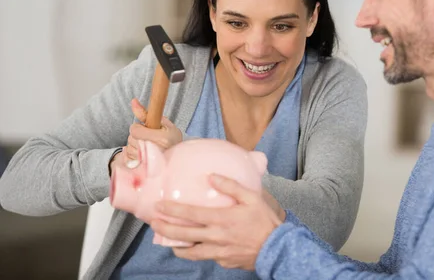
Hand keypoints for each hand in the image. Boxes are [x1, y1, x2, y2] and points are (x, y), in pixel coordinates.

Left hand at [122, 98, 182, 167]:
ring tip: (147, 148)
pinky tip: (142, 156)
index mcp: (162, 139)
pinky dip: (132, 156)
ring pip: (129, 149)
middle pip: (131, 139)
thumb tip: (133, 101)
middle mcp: (154, 151)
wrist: (178, 160)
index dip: (139, 128)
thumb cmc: (171, 140)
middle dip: (138, 137)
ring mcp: (148, 162)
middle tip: (149, 139)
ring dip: (135, 147)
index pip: (135, 130)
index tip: (147, 130)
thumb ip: (146, 113)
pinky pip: (128, 159)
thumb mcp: (163, 124)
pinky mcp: (142, 170)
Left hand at [150, 174, 282, 269]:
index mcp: (222, 219)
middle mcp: (216, 237)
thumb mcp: (252, 197)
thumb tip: (211, 176)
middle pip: (184, 236)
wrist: (277, 248)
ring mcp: (219, 252)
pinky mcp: (224, 262)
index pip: (191, 215)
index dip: (172, 211)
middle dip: (165, 229)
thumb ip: (231, 186)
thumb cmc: (265, 220)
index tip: (158, 206)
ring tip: (168, 241)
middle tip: (154, 223)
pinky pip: (207, 256)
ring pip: (191, 253)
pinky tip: (196, 247)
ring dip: (177, 246)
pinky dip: (198, 252)